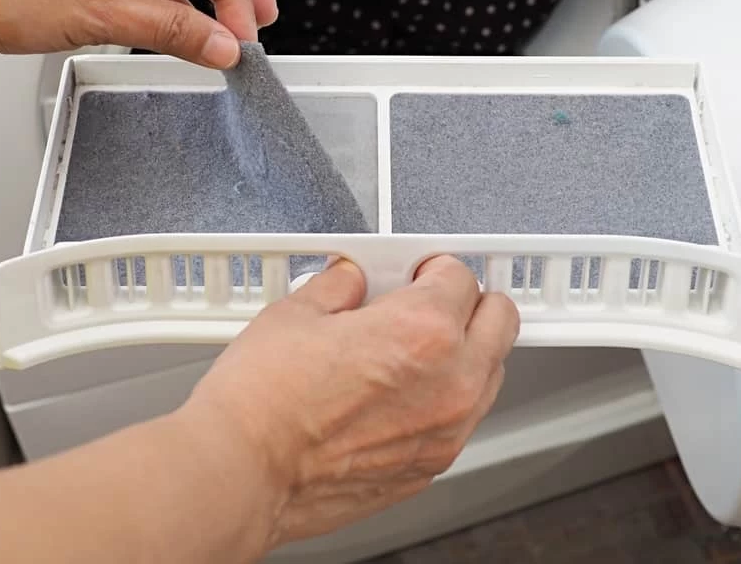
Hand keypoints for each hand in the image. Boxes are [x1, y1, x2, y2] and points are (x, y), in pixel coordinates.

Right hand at [183, 255, 518, 547]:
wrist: (240, 473)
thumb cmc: (261, 402)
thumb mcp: (296, 313)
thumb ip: (340, 287)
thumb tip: (350, 281)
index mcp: (423, 331)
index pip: (462, 278)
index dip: (433, 268)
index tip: (416, 272)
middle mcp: (450, 383)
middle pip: (500, 322)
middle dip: (470, 303)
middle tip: (433, 300)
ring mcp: (444, 432)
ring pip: (490, 375)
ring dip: (466, 353)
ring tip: (414, 349)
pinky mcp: (428, 468)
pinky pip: (461, 421)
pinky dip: (445, 400)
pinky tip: (399, 394)